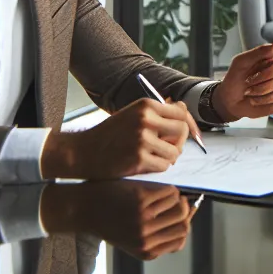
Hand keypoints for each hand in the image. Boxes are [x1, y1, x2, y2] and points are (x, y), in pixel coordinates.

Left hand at [39, 180, 194, 259]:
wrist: (82, 208)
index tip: (180, 215)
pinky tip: (158, 186)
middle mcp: (147, 238)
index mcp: (146, 251)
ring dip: (177, 198)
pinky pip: (170, 192)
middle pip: (184, 224)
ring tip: (167, 193)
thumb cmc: (108, 221)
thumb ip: (157, 235)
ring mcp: (145, 219)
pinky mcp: (142, 200)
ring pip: (180, 206)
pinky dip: (168, 188)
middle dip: (184, 212)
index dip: (183, 226)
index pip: (180, 240)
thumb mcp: (132, 239)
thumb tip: (188, 216)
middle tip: (177, 202)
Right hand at [40, 98, 191, 179]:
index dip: (187, 125)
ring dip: (168, 158)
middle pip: (182, 130)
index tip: (188, 135)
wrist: (84, 152)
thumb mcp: (132, 115)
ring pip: (175, 151)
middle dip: (179, 142)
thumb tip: (182, 106)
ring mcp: (142, 140)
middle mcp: (145, 119)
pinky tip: (145, 165)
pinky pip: (164, 166)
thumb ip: (157, 112)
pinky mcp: (139, 159)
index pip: (181, 112)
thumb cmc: (109, 135)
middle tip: (168, 148)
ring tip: (153, 157)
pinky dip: (158, 168)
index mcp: (145, 105)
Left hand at [211, 42, 272, 119]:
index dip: (264, 72)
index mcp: (271, 60)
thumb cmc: (235, 79)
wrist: (229, 100)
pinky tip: (257, 102)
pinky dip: (267, 104)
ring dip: (262, 95)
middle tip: (248, 86)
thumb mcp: (241, 62)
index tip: (249, 75)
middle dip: (262, 85)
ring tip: (251, 95)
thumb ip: (258, 52)